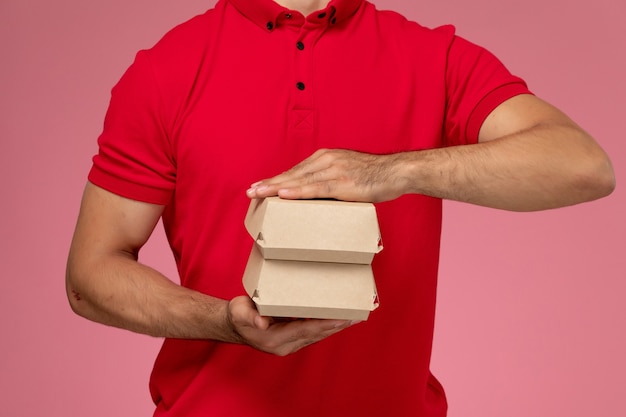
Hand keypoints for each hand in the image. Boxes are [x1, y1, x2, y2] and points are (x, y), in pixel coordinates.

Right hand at [227, 296, 356, 355]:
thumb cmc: (238, 314)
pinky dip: (325, 326)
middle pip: (316, 335)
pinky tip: (337, 318)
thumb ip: (251, 316)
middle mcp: (285, 345)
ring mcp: (289, 344)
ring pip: (317, 336)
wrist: (233, 325)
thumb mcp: (240, 312)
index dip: (324, 324)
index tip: (342, 318)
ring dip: (335, 327)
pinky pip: (312, 334)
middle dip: (337, 326)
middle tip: (356, 315)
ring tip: (353, 316)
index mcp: (274, 338)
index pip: (305, 331)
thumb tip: (261, 321)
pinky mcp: (291, 340)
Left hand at [246, 149, 407, 202]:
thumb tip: (318, 198)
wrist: (397, 172)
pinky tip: (284, 194)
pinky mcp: (342, 183)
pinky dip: (298, 191)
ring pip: (299, 180)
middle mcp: (326, 160)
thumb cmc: (374, 177)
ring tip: (259, 193)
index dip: (276, 179)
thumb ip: (331, 182)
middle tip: (250, 191)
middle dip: (270, 183)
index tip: (259, 186)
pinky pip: (316, 188)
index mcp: (326, 158)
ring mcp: (334, 170)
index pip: (295, 170)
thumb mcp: (347, 174)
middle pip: (292, 173)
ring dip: (276, 187)